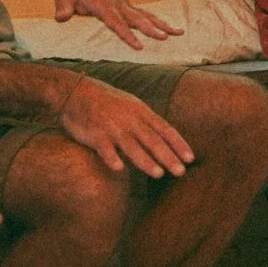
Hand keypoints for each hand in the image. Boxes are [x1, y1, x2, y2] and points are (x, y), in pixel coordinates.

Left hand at [55, 0, 179, 50]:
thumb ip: (63, 7)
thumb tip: (61, 18)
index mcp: (103, 5)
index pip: (116, 23)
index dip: (127, 35)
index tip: (139, 46)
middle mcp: (118, 4)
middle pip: (137, 19)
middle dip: (151, 29)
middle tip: (165, 38)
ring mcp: (125, 5)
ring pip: (146, 16)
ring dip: (163, 25)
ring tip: (180, 32)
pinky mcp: (127, 6)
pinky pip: (145, 15)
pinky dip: (158, 22)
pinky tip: (171, 29)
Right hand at [57, 72, 194, 178]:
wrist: (76, 92)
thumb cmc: (108, 102)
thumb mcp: (132, 105)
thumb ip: (148, 121)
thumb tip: (167, 137)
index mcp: (141, 112)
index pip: (165, 130)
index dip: (178, 144)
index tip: (190, 158)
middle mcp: (130, 120)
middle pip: (152, 140)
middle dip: (167, 156)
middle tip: (181, 172)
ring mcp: (112, 128)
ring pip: (131, 146)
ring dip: (145, 161)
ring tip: (159, 174)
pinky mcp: (95, 135)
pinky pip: (104, 149)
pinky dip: (111, 158)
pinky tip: (119, 169)